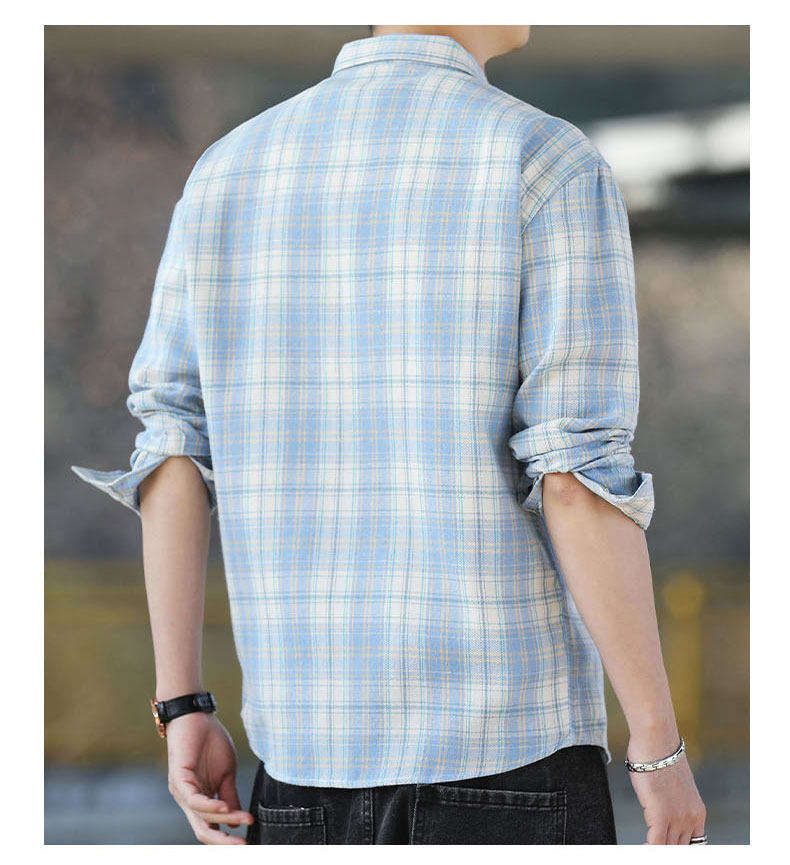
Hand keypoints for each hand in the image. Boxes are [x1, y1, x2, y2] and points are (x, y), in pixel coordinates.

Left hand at [165, 711, 253, 843]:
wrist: (196, 716)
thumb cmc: (210, 741)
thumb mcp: (226, 772)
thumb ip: (229, 796)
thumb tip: (236, 822)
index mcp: (200, 800)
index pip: (212, 828)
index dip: (228, 838)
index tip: (249, 842)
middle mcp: (188, 800)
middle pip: (203, 830)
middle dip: (223, 842)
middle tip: (243, 847)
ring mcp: (182, 791)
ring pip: (201, 817)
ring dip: (224, 820)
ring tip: (245, 819)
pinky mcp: (179, 779)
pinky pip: (194, 800)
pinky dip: (210, 806)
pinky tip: (225, 808)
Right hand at [627, 733, 706, 843]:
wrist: (656, 740)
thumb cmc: (658, 755)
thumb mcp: (672, 784)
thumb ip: (672, 801)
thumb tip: (659, 804)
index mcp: (697, 811)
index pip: (694, 843)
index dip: (680, 847)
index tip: (668, 845)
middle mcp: (692, 818)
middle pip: (681, 848)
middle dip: (668, 849)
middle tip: (652, 846)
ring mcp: (678, 818)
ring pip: (669, 848)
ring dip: (656, 849)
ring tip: (645, 848)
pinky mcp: (662, 815)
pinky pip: (656, 844)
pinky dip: (648, 848)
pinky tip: (641, 847)